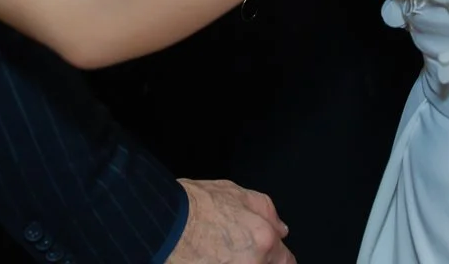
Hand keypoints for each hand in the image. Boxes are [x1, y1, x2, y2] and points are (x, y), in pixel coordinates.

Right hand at [167, 180, 291, 263]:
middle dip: (257, 260)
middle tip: (235, 251)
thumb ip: (265, 209)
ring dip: (239, 261)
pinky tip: (209, 259)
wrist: (161, 222)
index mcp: (263, 239)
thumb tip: (281, 227)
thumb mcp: (234, 192)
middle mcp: (253, 263)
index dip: (278, 257)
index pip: (286, 261)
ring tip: (219, 253)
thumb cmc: (192, 206)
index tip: (271, 256)